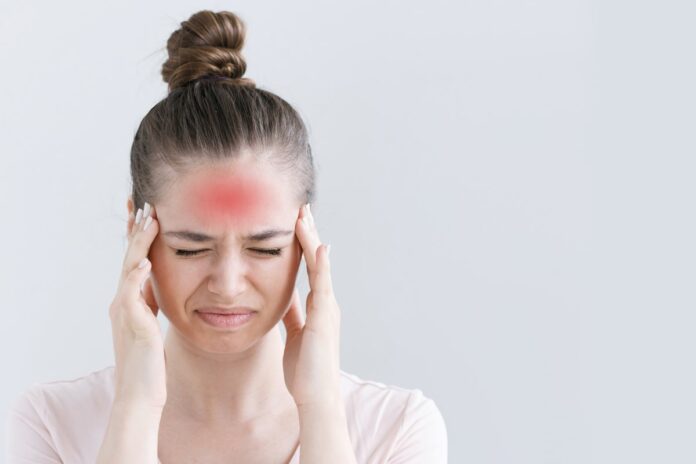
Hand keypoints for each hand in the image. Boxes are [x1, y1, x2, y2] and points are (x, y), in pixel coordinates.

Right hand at [108, 203, 165, 408]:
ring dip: (139, 242)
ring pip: (130, 267)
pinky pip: (131, 293)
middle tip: (143, 202)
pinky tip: (146, 259)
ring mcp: (124, 311)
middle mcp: (123, 302)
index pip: (135, 260)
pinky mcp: (132, 323)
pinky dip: (137, 275)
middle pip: (129, 256)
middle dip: (136, 229)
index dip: (139, 237)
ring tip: (148, 219)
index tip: (145, 213)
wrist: (140, 393)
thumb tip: (156, 284)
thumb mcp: (151, 325)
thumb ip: (150, 304)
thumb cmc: (150, 363)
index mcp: (130, 301)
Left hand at [282, 203, 341, 407]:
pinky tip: (318, 246)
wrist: (316, 396)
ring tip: (304, 216)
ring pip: (320, 266)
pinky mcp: (325, 317)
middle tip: (300, 208)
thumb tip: (284, 295)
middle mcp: (326, 302)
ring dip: (312, 240)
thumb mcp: (295, 333)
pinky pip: (323, 284)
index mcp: (318, 306)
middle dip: (308, 234)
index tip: (294, 223)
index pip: (310, 267)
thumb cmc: (305, 370)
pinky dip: (322, 264)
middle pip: (317, 260)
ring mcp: (328, 308)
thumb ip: (293, 313)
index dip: (303, 245)